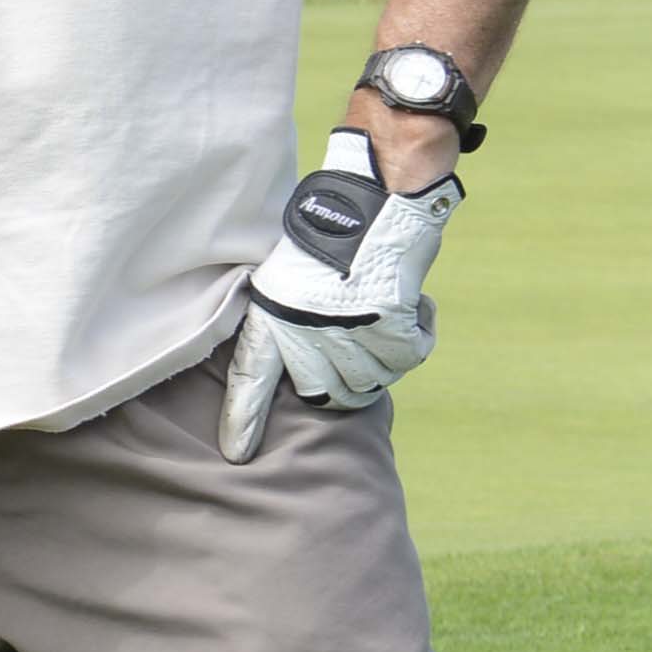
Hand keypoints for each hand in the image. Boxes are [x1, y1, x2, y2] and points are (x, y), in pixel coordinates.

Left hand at [220, 129, 453, 460]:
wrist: (375, 198)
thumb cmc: (331, 234)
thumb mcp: (288, 276)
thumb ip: (292, 319)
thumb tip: (303, 369)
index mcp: (272, 315)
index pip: (250, 377)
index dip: (243, 418)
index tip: (235, 454)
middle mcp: (305, 331)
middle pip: (326, 394)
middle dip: (341, 382)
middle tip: (352, 341)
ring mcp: (349, 333)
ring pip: (373, 381)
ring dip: (382, 351)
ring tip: (375, 305)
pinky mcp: (389, 329)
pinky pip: (410, 355)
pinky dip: (416, 330)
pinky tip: (408, 300)